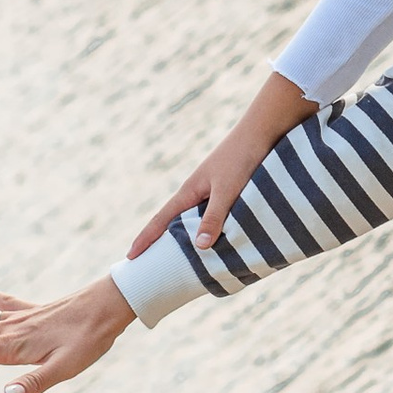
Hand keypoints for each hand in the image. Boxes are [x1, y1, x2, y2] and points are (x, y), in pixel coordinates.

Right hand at [126, 68, 315, 257]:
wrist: (262, 130)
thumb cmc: (242, 157)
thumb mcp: (227, 190)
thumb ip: (214, 216)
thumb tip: (199, 246)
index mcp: (189, 191)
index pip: (161, 220)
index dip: (146, 238)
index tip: (130, 257)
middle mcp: (196, 190)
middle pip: (172, 221)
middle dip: (159, 240)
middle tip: (147, 262)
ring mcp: (211, 188)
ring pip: (193, 218)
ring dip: (186, 236)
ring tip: (178, 257)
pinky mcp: (228, 187)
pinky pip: (212, 213)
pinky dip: (209, 227)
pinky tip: (215, 238)